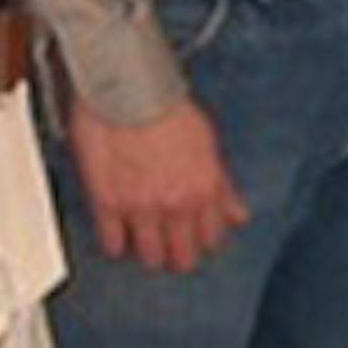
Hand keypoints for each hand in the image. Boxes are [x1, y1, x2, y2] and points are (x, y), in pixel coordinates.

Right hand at [69, 95, 248, 272]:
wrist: (127, 90)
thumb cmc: (167, 109)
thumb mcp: (208, 144)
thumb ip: (223, 187)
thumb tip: (239, 216)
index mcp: (204, 189)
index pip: (211, 239)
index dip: (203, 242)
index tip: (196, 241)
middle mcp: (176, 204)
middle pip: (182, 256)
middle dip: (178, 257)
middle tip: (170, 251)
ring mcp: (141, 207)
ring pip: (149, 256)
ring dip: (148, 253)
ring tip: (143, 242)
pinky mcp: (108, 204)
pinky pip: (113, 244)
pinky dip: (115, 244)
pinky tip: (117, 235)